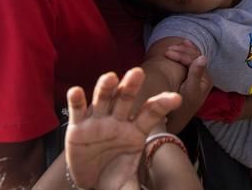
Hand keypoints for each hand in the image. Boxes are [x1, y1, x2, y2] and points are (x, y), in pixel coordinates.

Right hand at [65, 68, 181, 189]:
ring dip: (106, 88)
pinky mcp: (78, 126)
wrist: (89, 179)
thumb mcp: (127, 184)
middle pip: (126, 99)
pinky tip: (76, 92)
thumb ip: (136, 189)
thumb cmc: (114, 175)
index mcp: (136, 130)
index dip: (163, 104)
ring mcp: (98, 120)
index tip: (176, 98)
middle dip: (132, 86)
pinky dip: (76, 100)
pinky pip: (78, 110)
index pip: (151, 113)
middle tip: (138, 72)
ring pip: (103, 99)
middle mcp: (118, 120)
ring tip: (110, 77)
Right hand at [164, 41, 212, 132]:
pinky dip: (184, 53)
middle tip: (168, 50)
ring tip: (171, 49)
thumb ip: (196, 74)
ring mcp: (198, 77)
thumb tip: (203, 57)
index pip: (196, 60)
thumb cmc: (182, 106)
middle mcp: (204, 77)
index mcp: (206, 79)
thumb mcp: (189, 91)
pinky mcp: (191, 79)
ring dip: (182, 51)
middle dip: (182, 51)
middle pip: (195, 57)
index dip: (182, 54)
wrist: (176, 121)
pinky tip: (183, 45)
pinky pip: (189, 61)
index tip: (167, 53)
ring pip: (192, 58)